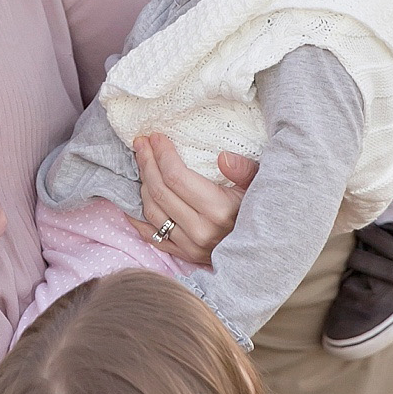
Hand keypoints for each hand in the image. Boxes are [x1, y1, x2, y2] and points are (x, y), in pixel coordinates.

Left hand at [132, 133, 258, 265]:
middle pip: (160, 191)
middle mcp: (201, 230)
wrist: (260, 249)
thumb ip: (243, 170)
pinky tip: (132, 201)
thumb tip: (223, 157)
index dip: (162, 154)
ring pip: (152, 212)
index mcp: (218, 210)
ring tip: (142, 165)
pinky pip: (151, 236)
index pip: (177, 177)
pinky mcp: (184, 255)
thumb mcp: (258, 186)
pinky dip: (138, 218)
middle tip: (140, 144)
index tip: (155, 137)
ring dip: (142, 186)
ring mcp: (190, 245)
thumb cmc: (257, 210)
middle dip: (146, 163)